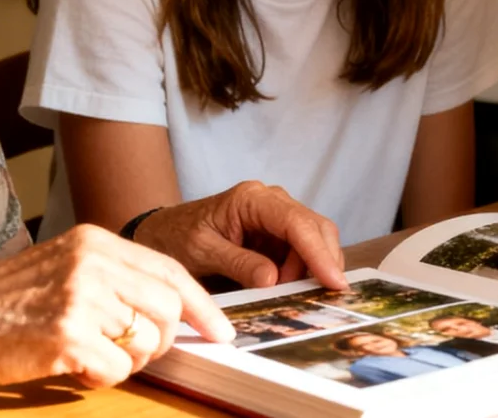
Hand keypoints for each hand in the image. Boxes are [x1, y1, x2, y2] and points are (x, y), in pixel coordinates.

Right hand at [0, 223, 232, 389]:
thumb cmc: (3, 303)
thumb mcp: (63, 267)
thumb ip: (114, 277)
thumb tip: (172, 306)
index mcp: (95, 241)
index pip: (170, 270)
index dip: (203, 304)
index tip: (222, 329)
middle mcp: (92, 262)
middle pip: (169, 307)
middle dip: (165, 339)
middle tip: (140, 351)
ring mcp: (80, 297)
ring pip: (147, 340)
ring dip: (130, 359)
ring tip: (94, 354)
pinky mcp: (67, 335)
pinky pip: (118, 368)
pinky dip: (103, 376)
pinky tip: (75, 366)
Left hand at [135, 181, 347, 289]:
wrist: (163, 235)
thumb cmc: (177, 238)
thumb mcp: (202, 253)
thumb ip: (237, 263)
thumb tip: (274, 279)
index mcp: (252, 199)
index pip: (296, 222)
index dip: (318, 252)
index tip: (334, 281)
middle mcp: (271, 202)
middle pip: (315, 228)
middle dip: (322, 262)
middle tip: (320, 297)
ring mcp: (277, 219)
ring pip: (314, 241)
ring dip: (311, 271)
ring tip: (291, 296)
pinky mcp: (277, 237)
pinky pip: (302, 253)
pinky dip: (304, 273)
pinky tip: (294, 291)